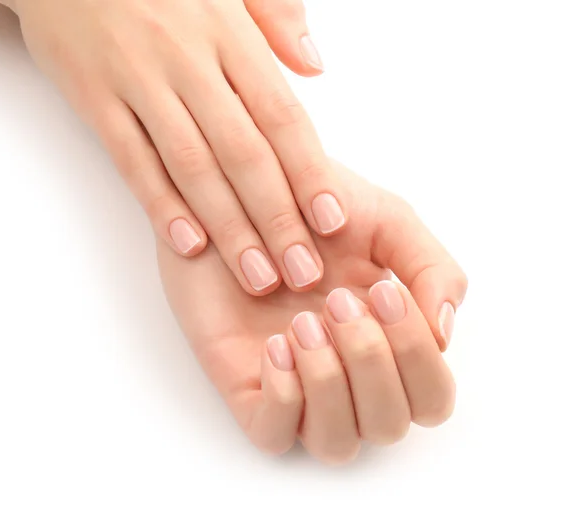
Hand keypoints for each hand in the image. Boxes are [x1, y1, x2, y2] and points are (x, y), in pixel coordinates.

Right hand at [14, 0, 345, 294]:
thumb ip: (276, 17)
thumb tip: (314, 65)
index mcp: (229, 35)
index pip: (282, 116)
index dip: (310, 173)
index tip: (332, 221)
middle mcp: (189, 62)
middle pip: (244, 154)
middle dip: (278, 219)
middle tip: (303, 271)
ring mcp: (139, 82)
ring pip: (193, 167)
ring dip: (229, 228)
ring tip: (258, 276)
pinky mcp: (96, 99)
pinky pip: (132, 161)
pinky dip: (161, 205)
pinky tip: (190, 245)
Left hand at [158, 160, 467, 463]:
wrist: (242, 198)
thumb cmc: (316, 213)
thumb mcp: (388, 223)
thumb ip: (432, 270)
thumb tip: (442, 332)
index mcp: (390, 346)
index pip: (431, 397)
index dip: (416, 357)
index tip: (383, 293)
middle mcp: (351, 378)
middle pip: (389, 425)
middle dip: (371, 363)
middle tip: (339, 301)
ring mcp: (300, 390)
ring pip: (336, 442)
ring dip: (330, 384)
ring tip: (303, 322)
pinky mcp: (249, 390)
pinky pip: (274, 435)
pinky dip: (283, 396)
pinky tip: (275, 343)